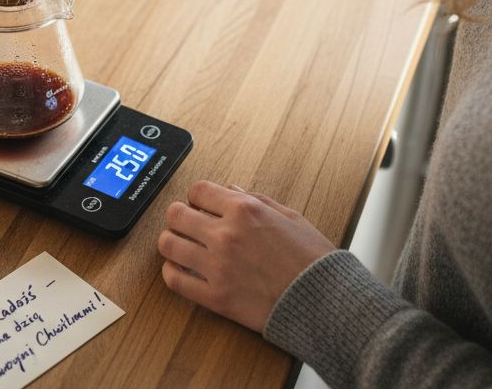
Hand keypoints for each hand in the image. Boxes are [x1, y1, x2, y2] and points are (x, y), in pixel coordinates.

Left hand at [157, 180, 335, 332]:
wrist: (323, 301)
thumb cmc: (312, 259)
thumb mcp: (289, 216)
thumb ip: (254, 199)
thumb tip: (229, 190)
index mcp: (245, 211)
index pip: (198, 190)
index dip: (197, 197)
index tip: (200, 204)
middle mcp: (226, 235)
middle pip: (176, 215)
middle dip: (179, 216)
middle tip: (186, 224)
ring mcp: (217, 266)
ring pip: (169, 245)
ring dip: (171, 242)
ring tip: (181, 246)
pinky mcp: (215, 297)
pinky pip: (175, 280)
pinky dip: (172, 272)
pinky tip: (180, 269)